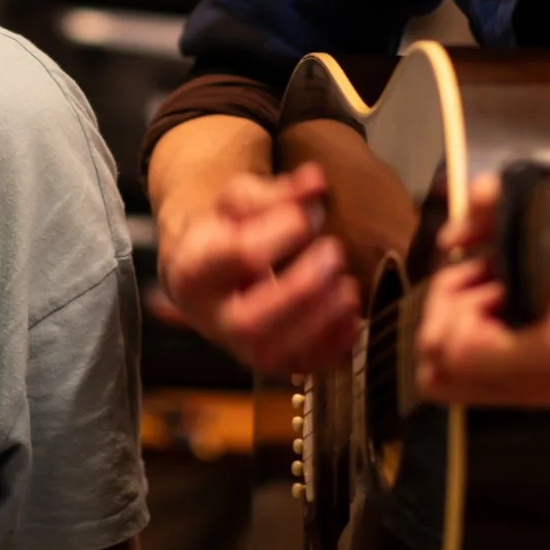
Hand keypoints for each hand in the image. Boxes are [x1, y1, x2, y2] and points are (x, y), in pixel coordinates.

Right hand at [155, 162, 361, 374]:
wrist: (207, 275)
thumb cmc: (224, 231)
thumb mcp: (238, 201)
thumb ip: (277, 191)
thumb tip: (316, 181)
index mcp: (195, 270)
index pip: (237, 257)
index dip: (277, 235)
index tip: (306, 215)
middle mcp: (213, 318)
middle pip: (251, 320)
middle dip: (300, 290)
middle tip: (335, 253)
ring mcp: (241, 348)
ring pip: (276, 353)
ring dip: (320, 321)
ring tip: (349, 285)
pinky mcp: (271, 364)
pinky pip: (302, 368)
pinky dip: (333, 346)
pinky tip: (353, 316)